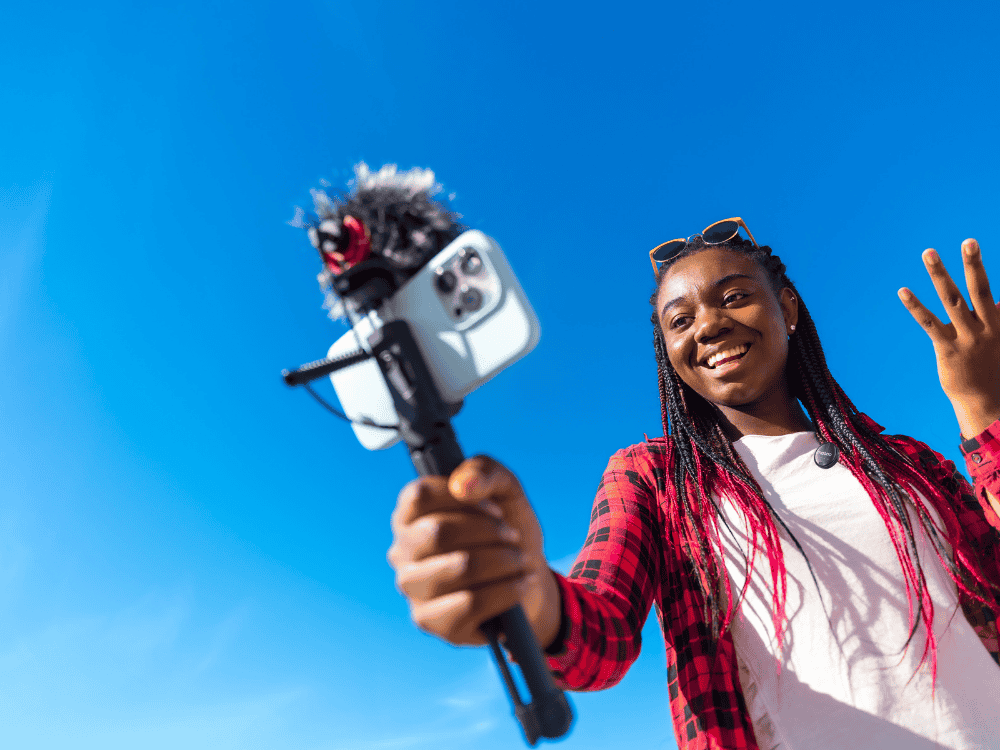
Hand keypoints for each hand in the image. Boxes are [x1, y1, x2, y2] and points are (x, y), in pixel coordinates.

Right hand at [387, 456, 560, 647]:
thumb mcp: (505, 490)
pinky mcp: (431, 621)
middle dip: (489, 532)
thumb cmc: (506, 533)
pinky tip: (518, 586)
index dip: (464, 499)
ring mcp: (413, 589)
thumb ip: (485, 471)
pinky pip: (468, 604)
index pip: (420, 496)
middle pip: (438, 531)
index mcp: (411, 516)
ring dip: (502, 561)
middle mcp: (402, 552)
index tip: (494, 508)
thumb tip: (463, 485)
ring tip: (519, 562)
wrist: (527, 581)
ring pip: (458, 567)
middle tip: (512, 538)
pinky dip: (504, 591)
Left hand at [898, 238, 999, 437]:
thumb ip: (998, 317)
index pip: (995, 292)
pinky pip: (929, 322)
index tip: (979, 247)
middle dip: (975, 263)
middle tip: (969, 240)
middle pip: (981, 288)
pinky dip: (915, 306)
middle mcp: (987, 326)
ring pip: (952, 299)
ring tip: (929, 251)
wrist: (985, 400)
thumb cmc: (992, 366)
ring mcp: (967, 337)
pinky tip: (903, 291)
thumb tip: (998, 301)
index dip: (988, 272)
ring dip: (940, 274)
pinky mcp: (947, 348)